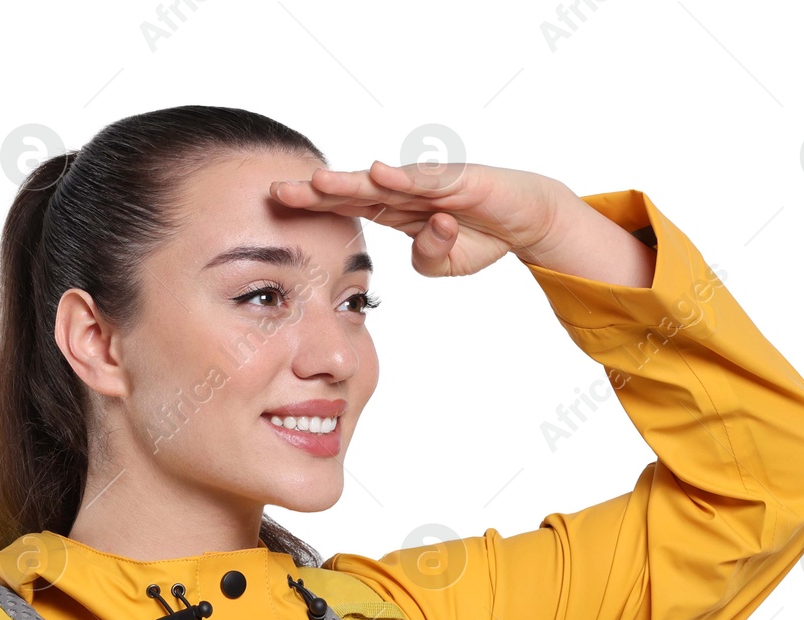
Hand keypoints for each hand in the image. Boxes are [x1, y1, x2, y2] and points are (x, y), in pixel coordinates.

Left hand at [269, 160, 565, 278]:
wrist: (527, 218)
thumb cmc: (481, 236)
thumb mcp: (444, 263)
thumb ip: (425, 258)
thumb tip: (420, 246)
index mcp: (396, 211)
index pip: (347, 207)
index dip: (313, 206)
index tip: (276, 206)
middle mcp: (407, 192)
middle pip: (355, 191)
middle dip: (316, 192)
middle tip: (278, 191)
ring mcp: (431, 183)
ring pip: (385, 184)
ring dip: (351, 182)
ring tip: (318, 181)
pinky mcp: (460, 180)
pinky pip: (429, 181)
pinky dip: (405, 178)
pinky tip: (380, 173)